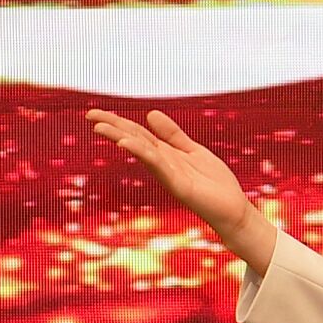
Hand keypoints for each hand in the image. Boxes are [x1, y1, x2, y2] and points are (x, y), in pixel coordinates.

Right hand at [88, 108, 276, 271]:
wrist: (233, 210)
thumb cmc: (214, 183)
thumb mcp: (192, 150)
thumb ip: (172, 134)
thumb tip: (150, 114)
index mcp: (165, 154)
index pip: (137, 133)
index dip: (117, 122)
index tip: (95, 113)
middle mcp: (162, 164)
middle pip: (134, 140)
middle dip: (112, 128)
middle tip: (89, 116)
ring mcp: (168, 175)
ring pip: (142, 152)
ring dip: (121, 138)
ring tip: (101, 127)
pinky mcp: (179, 186)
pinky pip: (158, 166)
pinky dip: (143, 153)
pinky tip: (127, 144)